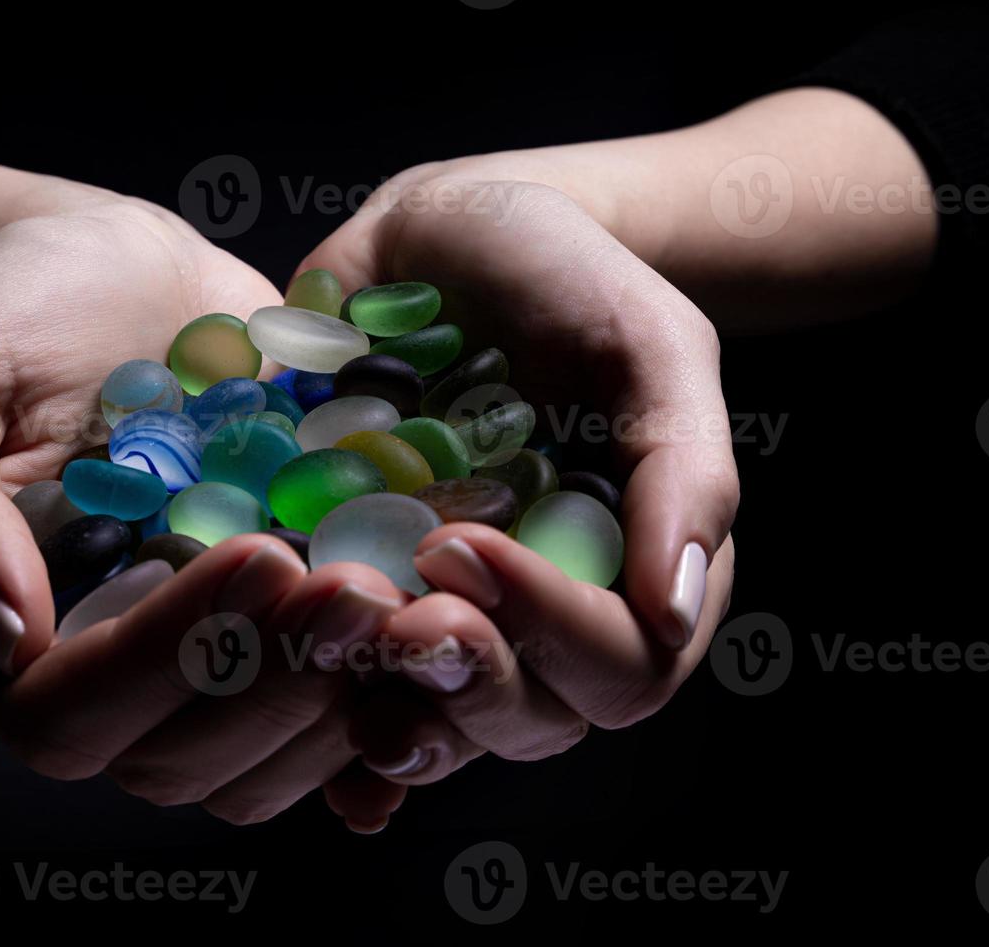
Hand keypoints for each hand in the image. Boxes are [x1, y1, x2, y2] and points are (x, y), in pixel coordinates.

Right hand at [0, 186, 426, 824]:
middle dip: (275, 679)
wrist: (106, 273)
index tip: (256, 554)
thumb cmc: (4, 315)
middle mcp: (91, 677)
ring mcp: (187, 665)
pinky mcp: (263, 637)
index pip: (67, 713)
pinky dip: (385, 703)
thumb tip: (3, 635)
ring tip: (405, 594)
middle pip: (178, 758)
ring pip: (262, 761)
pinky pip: (325, 718)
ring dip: (340, 696)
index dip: (166, 656)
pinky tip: (439, 651)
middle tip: (360, 585)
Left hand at [302, 173, 738, 768]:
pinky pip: (357, 692)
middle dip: (465, 677)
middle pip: (529, 720)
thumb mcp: (650, 346)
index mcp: (634, 571)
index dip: (549, 630)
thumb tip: (673, 613)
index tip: (461, 545)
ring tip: (329, 648)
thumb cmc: (570, 283)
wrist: (452, 238)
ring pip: (441, 724)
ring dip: (392, 713)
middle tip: (396, 613)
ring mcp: (454, 613)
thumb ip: (683, 469)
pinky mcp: (368, 596)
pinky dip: (331, 723)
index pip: (621, 665)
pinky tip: (305, 749)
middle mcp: (546, 615)